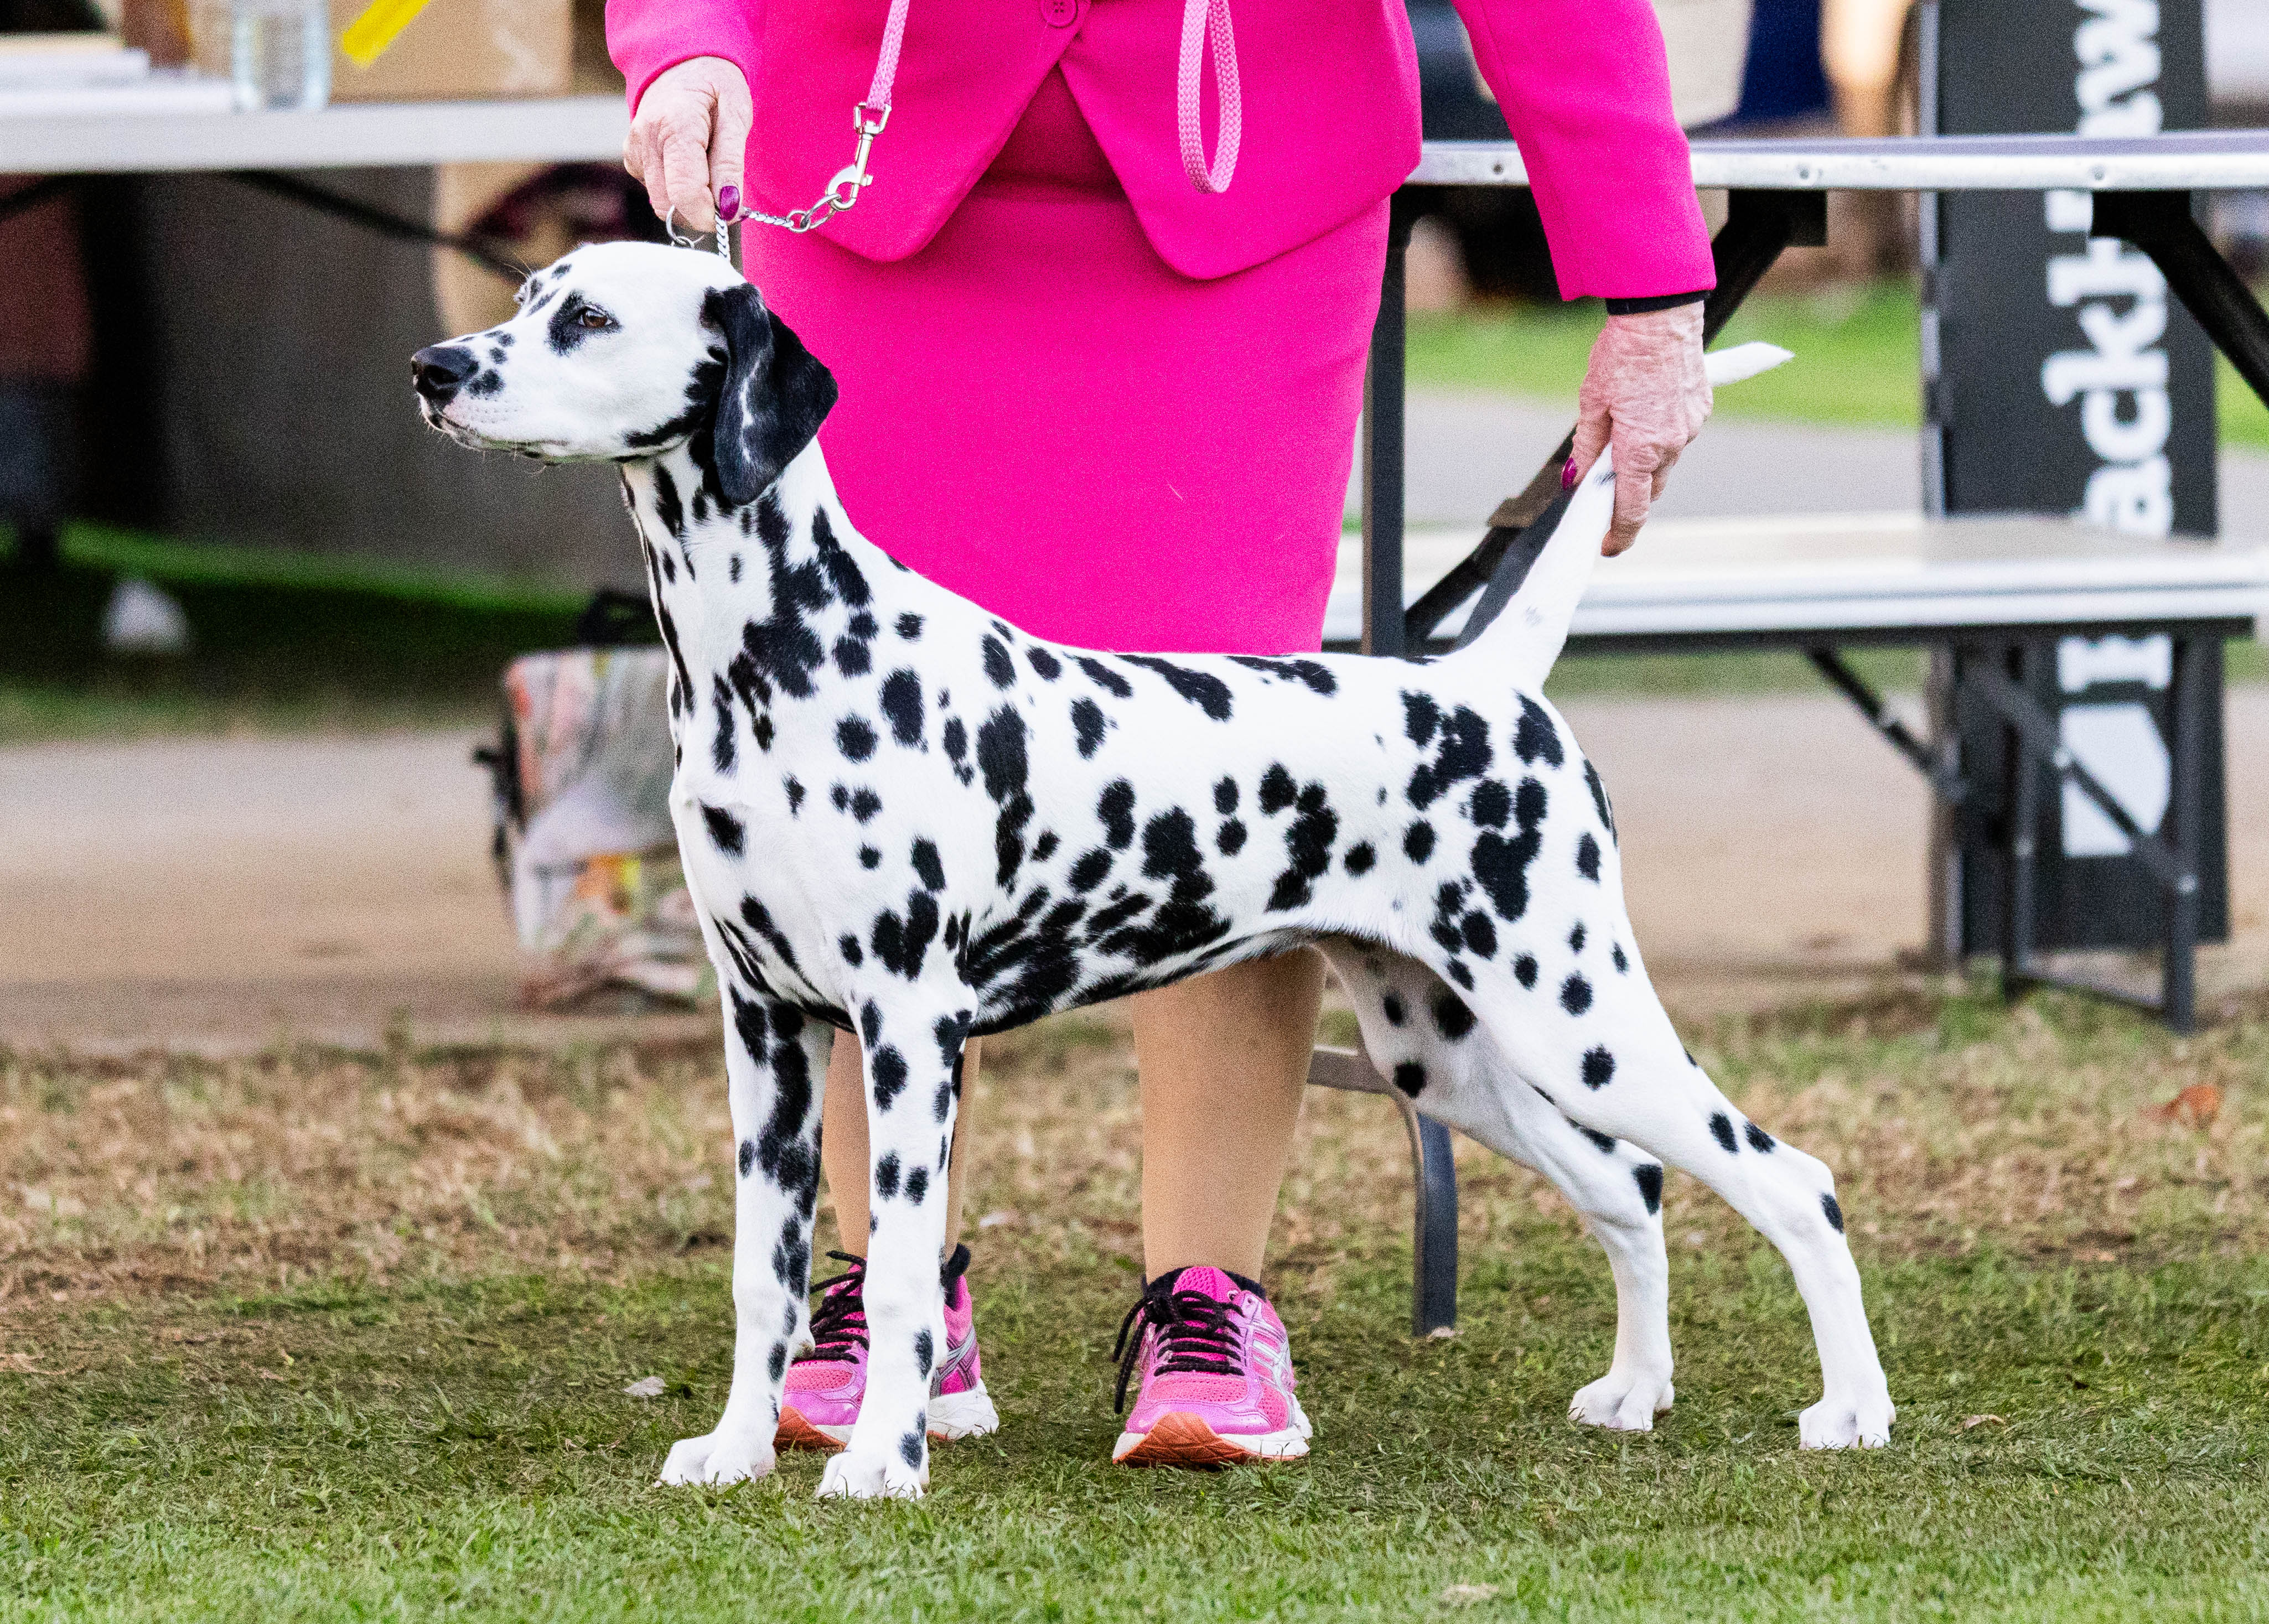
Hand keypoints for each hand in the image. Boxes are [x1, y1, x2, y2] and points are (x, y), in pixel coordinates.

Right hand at [624, 56, 753, 233]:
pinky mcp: (631, 157)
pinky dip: (675, 187)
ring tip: (707, 169)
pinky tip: (688, 162)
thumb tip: (729, 207)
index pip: (685, 193)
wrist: (683, 62)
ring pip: (661, 202)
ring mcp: (634, 148)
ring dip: (688, 200)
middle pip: (669, 205)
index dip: (710, 215)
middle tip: (723, 194)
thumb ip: (731, 164)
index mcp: (675, 125)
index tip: (731, 212)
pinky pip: (655, 190)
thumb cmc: (716, 85)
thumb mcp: (736, 116)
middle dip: (699, 211)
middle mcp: (646, 138)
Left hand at [1565, 301, 1710, 554]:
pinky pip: (1677, 439)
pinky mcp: (1701, 411)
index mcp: (1639, 449)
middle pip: (1648, 490)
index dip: (1618, 535)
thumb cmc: (1621, 356)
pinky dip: (1659, 439)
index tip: (1606, 548)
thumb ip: (1586, 448)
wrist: (1661, 316)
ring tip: (1623, 439)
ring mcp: (1690, 429)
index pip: (1631, 509)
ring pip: (1663, 464)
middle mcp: (1670, 445)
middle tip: (1604, 496)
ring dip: (1643, 465)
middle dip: (1627, 498)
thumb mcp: (1590, 404)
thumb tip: (1577, 479)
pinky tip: (1645, 416)